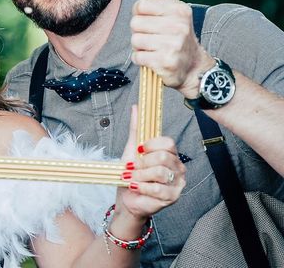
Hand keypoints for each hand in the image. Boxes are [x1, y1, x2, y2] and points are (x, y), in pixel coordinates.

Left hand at [116, 105, 185, 220]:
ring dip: (139, 176)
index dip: (150, 145)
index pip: (168, 142)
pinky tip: (136, 187)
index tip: (138, 150)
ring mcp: (178, 183)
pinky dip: (141, 187)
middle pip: (163, 157)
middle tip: (132, 168)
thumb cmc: (131, 174)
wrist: (128, 198)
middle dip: (142, 163)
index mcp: (170, 153)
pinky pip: (157, 189)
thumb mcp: (131, 149)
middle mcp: (178, 167)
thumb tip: (135, 107)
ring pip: (159, 173)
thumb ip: (135, 128)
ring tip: (132, 179)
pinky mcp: (173, 197)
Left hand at [130, 0, 214, 97]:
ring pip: (135, 40)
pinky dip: (142, 60)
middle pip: (135, 24)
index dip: (140, 14)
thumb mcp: (178, 7)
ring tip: (155, 48)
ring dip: (141, 47)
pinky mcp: (165, 63)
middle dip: (140, 32)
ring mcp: (173, 45)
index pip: (140, 6)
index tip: (150, 20)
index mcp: (179, 10)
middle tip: (154, 37)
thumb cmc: (179, 34)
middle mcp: (178, 26)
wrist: (194, 68)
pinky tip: (155, 60)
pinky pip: (138, 57)